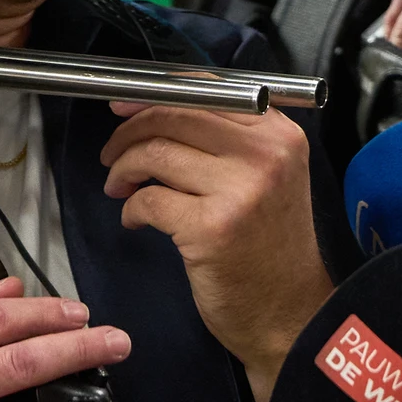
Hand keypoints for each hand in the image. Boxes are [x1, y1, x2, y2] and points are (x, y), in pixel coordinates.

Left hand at [100, 101, 334, 401]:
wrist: (289, 311)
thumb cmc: (272, 247)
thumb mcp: (270, 178)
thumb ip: (229, 140)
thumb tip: (156, 109)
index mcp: (280, 135)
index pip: (207, 89)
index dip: (155, 94)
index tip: (127, 107)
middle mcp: (266, 155)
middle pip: (174, 115)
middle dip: (129, 131)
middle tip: (112, 154)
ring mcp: (240, 191)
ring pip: (154, 154)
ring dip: (122, 170)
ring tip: (120, 188)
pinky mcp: (211, 228)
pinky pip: (148, 199)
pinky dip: (131, 209)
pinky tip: (137, 220)